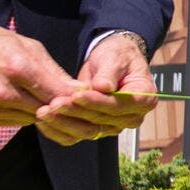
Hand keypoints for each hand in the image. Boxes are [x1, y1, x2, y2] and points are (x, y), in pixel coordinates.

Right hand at [0, 20, 79, 131]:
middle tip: (78, 106)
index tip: (90, 98)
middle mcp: (4, 93)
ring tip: (52, 102)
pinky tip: (29, 103)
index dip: (77, 99)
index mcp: (18, 69)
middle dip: (64, 109)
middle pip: (48, 111)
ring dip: (46, 113)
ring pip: (34, 120)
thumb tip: (79, 90)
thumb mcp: (28, 46)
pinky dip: (27, 115)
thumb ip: (53, 71)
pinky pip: (18, 122)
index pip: (58, 94)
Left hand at [35, 34, 156, 146]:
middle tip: (55, 103)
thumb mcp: (115, 57)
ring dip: (66, 121)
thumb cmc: (117, 56)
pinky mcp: (98, 128)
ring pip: (89, 130)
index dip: (97, 102)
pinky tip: (45, 121)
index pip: (119, 105)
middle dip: (77, 112)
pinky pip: (79, 134)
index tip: (78, 95)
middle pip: (103, 120)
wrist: (111, 60)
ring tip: (46, 110)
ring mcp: (115, 125)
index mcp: (144, 99)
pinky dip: (60, 129)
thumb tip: (105, 87)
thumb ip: (109, 72)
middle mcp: (132, 117)